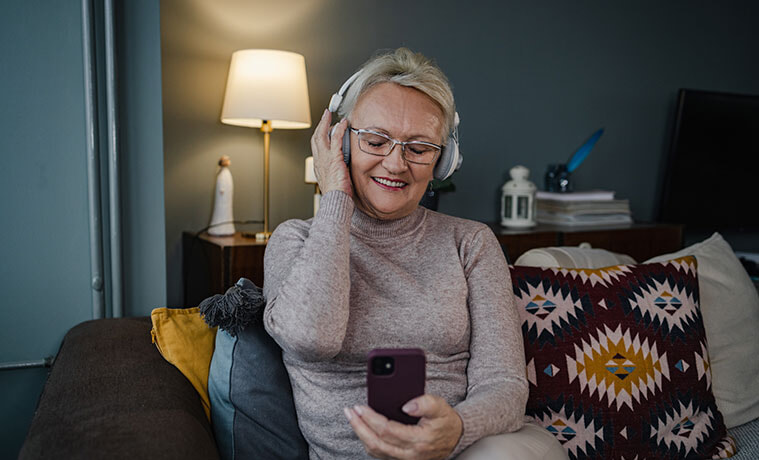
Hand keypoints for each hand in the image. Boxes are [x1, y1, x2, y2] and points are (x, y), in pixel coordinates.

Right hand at [310, 108, 352, 196]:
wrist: (336, 201)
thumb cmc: (337, 196)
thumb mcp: (335, 181)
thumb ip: (337, 172)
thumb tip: (345, 168)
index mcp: (319, 167)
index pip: (316, 147)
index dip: (319, 136)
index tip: (323, 129)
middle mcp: (319, 161)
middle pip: (316, 138)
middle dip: (320, 125)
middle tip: (325, 115)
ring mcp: (325, 159)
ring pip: (321, 136)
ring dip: (326, 123)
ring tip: (330, 114)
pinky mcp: (334, 159)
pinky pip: (335, 140)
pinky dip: (338, 129)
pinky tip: (343, 123)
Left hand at [344, 395, 462, 459]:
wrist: (456, 438)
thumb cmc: (446, 421)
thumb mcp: (440, 406)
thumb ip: (425, 403)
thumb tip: (407, 405)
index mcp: (419, 440)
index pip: (387, 430)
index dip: (371, 418)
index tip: (360, 407)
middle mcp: (410, 454)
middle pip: (376, 442)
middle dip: (359, 426)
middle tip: (349, 412)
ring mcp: (405, 459)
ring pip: (375, 451)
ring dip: (361, 434)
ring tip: (353, 418)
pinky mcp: (402, 459)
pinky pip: (379, 453)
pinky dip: (368, 441)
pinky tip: (363, 429)